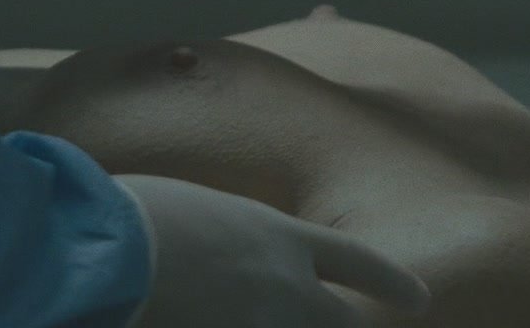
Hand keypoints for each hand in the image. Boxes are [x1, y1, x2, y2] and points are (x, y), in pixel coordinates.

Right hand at [117, 175, 429, 327]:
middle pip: (344, 323)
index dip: (391, 281)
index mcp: (279, 236)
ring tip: (245, 312)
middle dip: (347, 327)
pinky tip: (208, 325)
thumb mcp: (191, 213)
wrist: (107, 250)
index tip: (421, 299)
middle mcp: (285, 287)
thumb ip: (220, 240)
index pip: (357, 260)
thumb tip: (210, 258)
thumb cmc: (132, 217)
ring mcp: (264, 327)